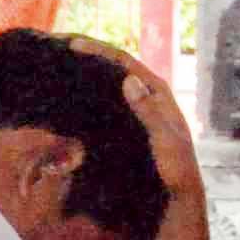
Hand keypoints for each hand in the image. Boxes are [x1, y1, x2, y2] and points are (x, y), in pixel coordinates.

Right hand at [64, 35, 199, 202]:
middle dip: (90, 56)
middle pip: (115, 66)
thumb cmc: (177, 169)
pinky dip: (90, 94)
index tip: (72, 45)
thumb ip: (149, 111)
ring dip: (88, 73)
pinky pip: (106, 101)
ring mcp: (137, 108)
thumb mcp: (165, 140)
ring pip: (109, 83)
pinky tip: (72, 97)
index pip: (125, 61)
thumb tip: (127, 79)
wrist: (179, 193)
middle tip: (60, 50)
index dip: (99, 50)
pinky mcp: (129, 122)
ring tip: (60, 67)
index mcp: (157, 91)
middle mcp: (147, 94)